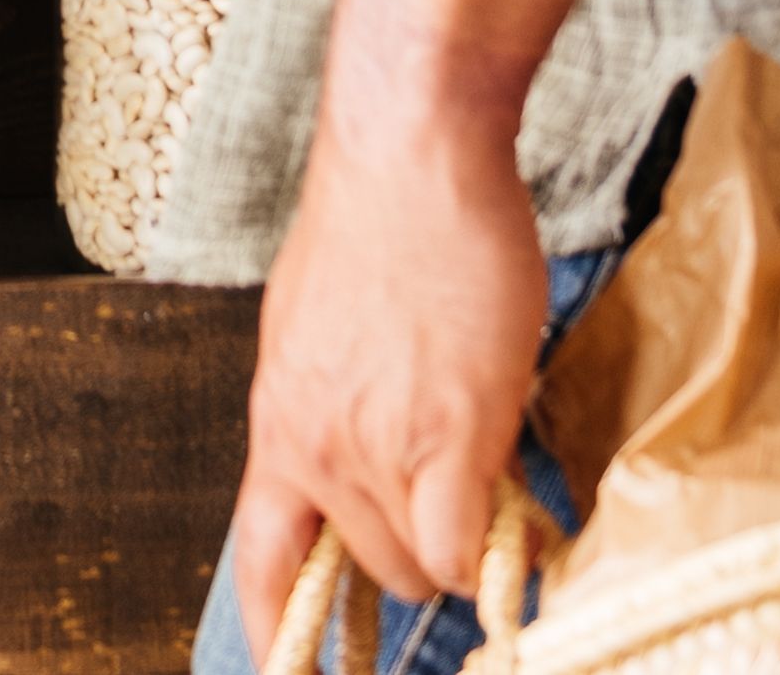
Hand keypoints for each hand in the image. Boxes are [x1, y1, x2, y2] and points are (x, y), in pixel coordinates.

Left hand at [225, 89, 551, 664]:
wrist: (409, 157)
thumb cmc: (378, 224)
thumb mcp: (318, 329)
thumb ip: (337, 406)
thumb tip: (377, 454)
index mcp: (278, 422)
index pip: (261, 562)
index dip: (278, 631)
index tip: (290, 671)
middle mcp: (313, 448)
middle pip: (368, 572)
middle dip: (418, 551)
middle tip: (457, 495)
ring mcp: (375, 447)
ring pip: (422, 566)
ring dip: (461, 542)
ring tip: (490, 472)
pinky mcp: (447, 436)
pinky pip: (465, 547)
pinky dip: (496, 550)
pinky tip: (518, 514)